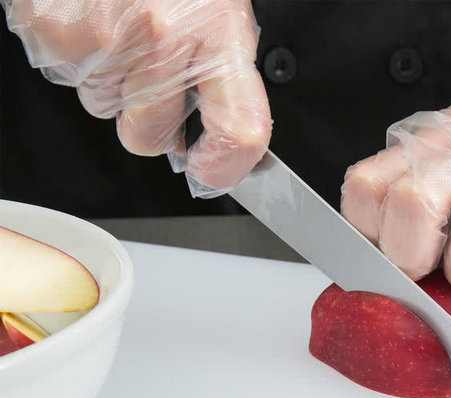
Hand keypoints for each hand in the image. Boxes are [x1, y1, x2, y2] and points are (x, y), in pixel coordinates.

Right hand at [2, 0, 270, 195]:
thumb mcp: (222, 11)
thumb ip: (227, 76)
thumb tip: (230, 140)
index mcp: (216, 32)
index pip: (237, 130)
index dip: (225, 166)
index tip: (213, 170)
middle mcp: (158, 37)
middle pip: (148, 138)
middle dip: (152, 120)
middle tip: (157, 74)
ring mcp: (100, 37)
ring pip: (105, 109)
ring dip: (115, 84)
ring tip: (126, 31)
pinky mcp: (53, 31)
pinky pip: (69, 78)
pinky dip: (83, 59)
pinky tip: (98, 21)